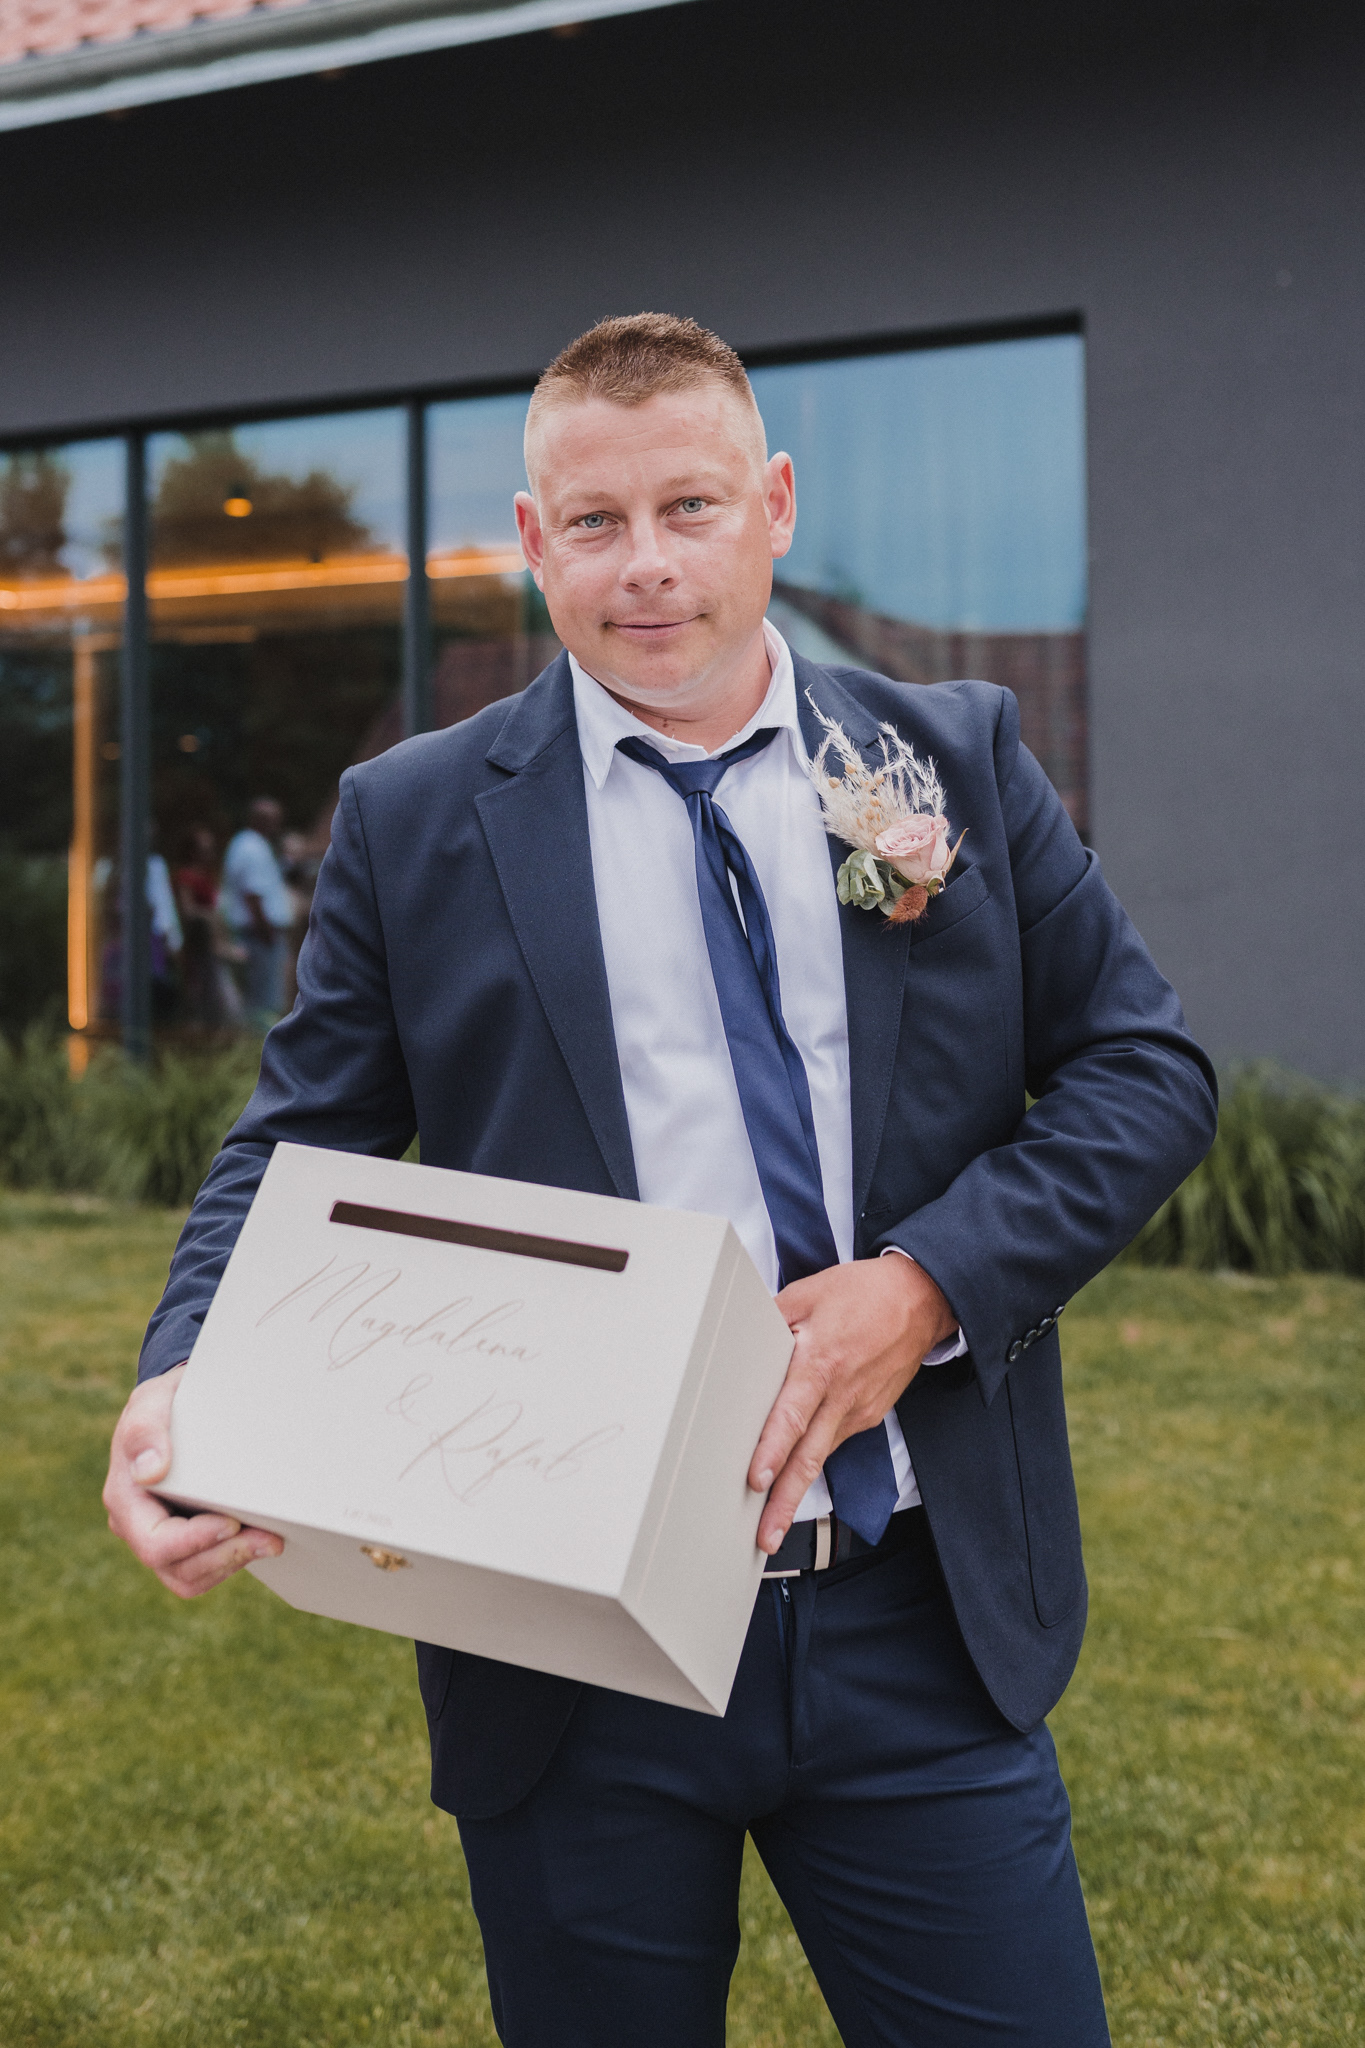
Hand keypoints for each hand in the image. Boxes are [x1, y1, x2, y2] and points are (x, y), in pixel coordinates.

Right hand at [102, 1363, 282, 1597]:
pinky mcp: (184, 1541)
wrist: (181, 1406)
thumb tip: (150, 1471)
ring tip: (271, 1542)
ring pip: (191, 1578)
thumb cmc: (166, 1403)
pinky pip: (203, 1570)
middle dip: (225, 1557)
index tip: (232, 1523)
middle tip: (271, 1540)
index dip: (195, 1542)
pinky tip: (257, 1541)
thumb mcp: (151, 1402)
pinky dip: (232, 1562)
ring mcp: (160, 1536)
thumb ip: (145, 1429)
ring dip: (233, 1564)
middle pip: (176, 1569)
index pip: (155, 1543)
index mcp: (126, 1498)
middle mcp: (137, 1525)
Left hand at [749, 1256, 956, 1554]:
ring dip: (798, 1492)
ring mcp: (858, 1409)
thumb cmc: (865, 1293)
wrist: (921, 1298)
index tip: (756, 1481)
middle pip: (808, 1458)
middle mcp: (841, 1395)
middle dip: (785, 1503)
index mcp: (821, 1363)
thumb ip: (771, 1318)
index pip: (791, 1416)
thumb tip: (737, 1336)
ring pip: (822, 1457)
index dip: (772, 1451)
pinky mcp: (869, 1414)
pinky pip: (836, 1440)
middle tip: (764, 1539)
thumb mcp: (809, 1293)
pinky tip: (798, 1474)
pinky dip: (816, 1460)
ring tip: (773, 1523)